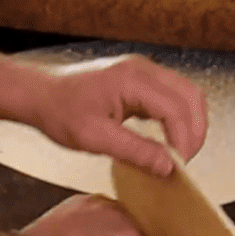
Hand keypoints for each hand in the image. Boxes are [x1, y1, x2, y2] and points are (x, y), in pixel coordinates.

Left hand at [33, 55, 207, 176]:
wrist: (39, 93)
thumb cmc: (59, 111)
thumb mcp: (94, 138)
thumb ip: (135, 152)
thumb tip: (167, 166)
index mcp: (131, 79)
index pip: (177, 109)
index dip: (184, 140)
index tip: (178, 165)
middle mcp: (142, 69)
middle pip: (192, 97)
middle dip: (195, 131)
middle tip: (184, 161)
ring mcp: (143, 71)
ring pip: (187, 94)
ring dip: (190, 124)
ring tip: (178, 152)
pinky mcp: (140, 79)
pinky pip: (173, 95)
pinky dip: (178, 118)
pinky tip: (167, 139)